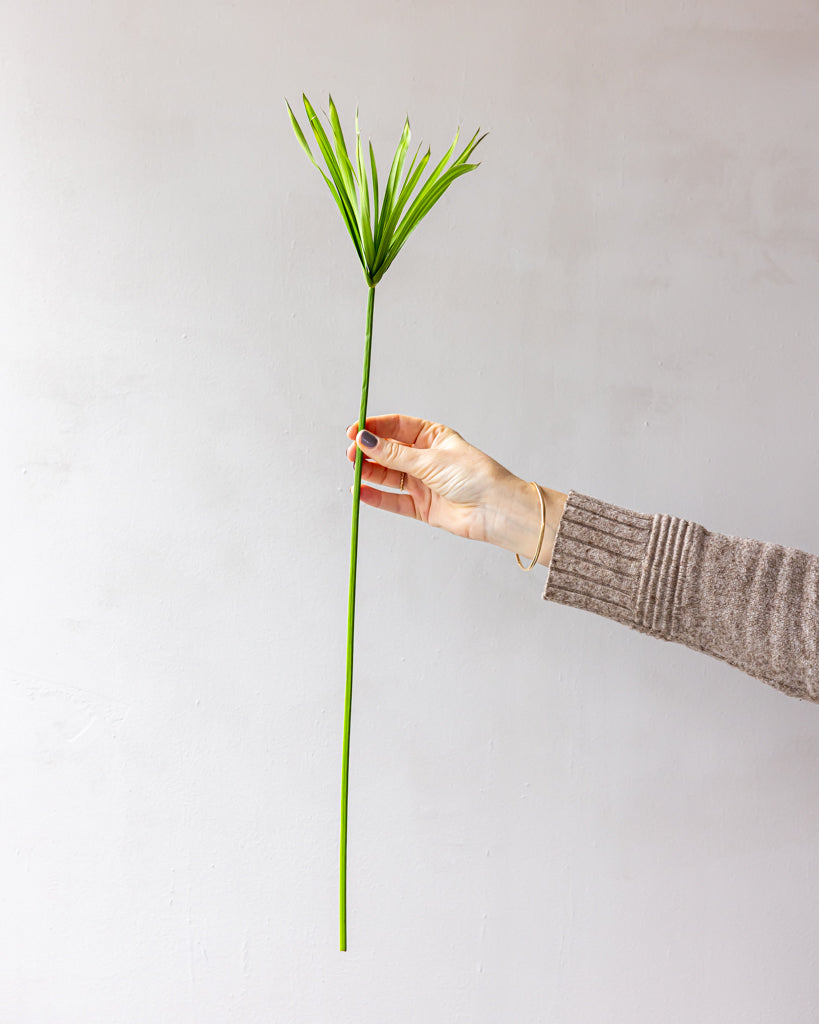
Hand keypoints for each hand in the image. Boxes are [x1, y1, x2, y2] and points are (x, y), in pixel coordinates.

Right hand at [345, 414, 566, 566]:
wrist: (496, 510)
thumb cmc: (475, 476)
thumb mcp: (431, 460)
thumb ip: (395, 455)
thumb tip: (367, 440)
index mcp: (433, 437)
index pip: (397, 427)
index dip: (374, 428)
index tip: (354, 431)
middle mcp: (427, 458)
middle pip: (389, 452)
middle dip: (369, 451)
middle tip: (351, 454)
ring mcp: (423, 483)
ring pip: (389, 475)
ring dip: (370, 473)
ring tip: (356, 472)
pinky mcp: (422, 506)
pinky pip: (394, 500)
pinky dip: (377, 497)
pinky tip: (362, 492)